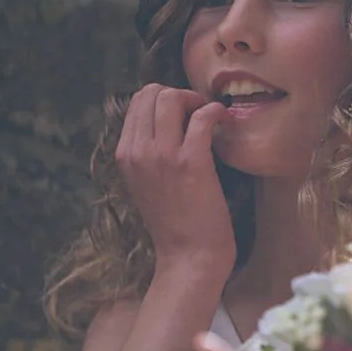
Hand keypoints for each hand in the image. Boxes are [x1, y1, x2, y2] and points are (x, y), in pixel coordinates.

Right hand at [115, 84, 234, 272]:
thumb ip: (147, 153)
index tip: (184, 114)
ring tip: (211, 118)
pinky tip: (227, 122)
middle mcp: (137, 152)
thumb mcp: (145, 184)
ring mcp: (162, 156)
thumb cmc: (174, 224)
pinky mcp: (191, 162)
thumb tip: (166, 122)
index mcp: (124, 155)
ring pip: (172, 97)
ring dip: (197, 100)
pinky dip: (218, 112)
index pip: (137, 102)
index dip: (165, 99)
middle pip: (151, 92)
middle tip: (198, 113)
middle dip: (179, 94)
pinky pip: (203, 116)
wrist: (188, 258)